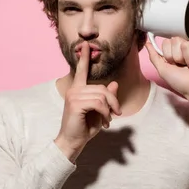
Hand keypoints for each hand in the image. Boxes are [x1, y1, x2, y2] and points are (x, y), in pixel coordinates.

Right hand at [55, 41, 121, 161]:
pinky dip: (106, 113)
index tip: (86, 45)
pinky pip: (98, 103)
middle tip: (116, 114)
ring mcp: (74, 95)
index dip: (84, 58)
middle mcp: (74, 89)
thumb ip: (106, 98)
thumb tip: (114, 84)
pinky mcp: (76, 103)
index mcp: (78, 89)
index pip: (81, 70)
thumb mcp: (99, 111)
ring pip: (102, 96)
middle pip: (103, 88)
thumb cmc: (84, 128)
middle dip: (113, 101)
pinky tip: (104, 122)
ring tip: (108, 121)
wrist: (72, 142)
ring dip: (110, 110)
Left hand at [145, 36, 188, 98]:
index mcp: (175, 51)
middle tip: (183, 66)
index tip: (173, 65)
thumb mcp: (163, 70)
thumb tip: (147, 43)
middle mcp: (185, 47)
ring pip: (184, 44)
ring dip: (185, 60)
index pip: (166, 42)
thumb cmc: (181, 82)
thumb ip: (154, 56)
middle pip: (174, 40)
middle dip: (176, 57)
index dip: (167, 55)